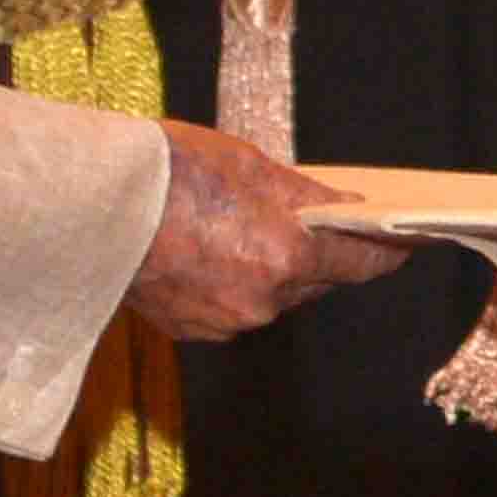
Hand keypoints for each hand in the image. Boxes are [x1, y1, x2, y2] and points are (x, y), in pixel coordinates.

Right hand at [128, 117, 410, 338]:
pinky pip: (232, 308)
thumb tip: (343, 211)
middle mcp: (262, 302)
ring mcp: (224, 322)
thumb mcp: (251, 166)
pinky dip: (232, 283)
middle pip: (314, 282)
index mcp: (284, 258)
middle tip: (312, 221)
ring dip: (270, 269)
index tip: (406, 242)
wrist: (90, 203)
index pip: (362, 264)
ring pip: (272, 297)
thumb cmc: (169, 172)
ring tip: (243, 227)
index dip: (388, 251)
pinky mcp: (191, 330)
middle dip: (317, 254)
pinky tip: (208, 250)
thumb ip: (303, 197)